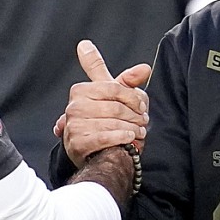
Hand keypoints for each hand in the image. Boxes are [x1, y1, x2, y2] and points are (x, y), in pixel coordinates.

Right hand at [56, 40, 150, 166]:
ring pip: (113, 123)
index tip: (141, 106)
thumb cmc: (103, 118)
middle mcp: (74, 107)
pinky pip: (106, 137)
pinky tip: (128, 138)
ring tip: (137, 131)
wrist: (93, 149)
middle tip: (141, 121)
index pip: (113, 88)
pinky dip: (121, 138)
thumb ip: (129, 79)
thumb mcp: (115, 96)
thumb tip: (145, 69)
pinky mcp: (77, 143)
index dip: (133, 98)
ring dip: (132, 129)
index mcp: (81, 90)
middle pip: (115, 107)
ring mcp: (74, 125)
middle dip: (134, 116)